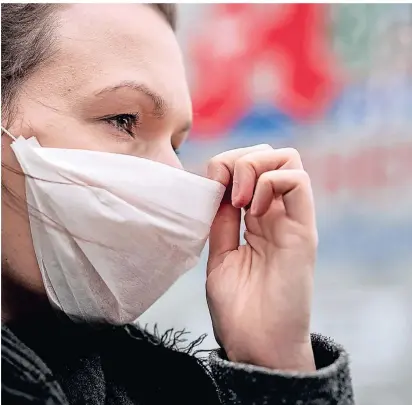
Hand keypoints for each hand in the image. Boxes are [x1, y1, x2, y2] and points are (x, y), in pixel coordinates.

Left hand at [206, 145, 316, 371]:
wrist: (256, 346)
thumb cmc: (239, 308)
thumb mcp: (220, 254)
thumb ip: (222, 220)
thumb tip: (217, 185)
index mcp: (257, 219)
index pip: (251, 166)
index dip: (226, 165)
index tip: (211, 188)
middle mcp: (278, 214)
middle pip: (271, 154)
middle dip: (241, 158)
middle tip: (227, 190)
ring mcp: (293, 220)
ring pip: (287, 158)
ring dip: (255, 166)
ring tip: (240, 199)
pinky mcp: (304, 232)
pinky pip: (298, 182)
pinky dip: (271, 181)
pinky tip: (255, 207)